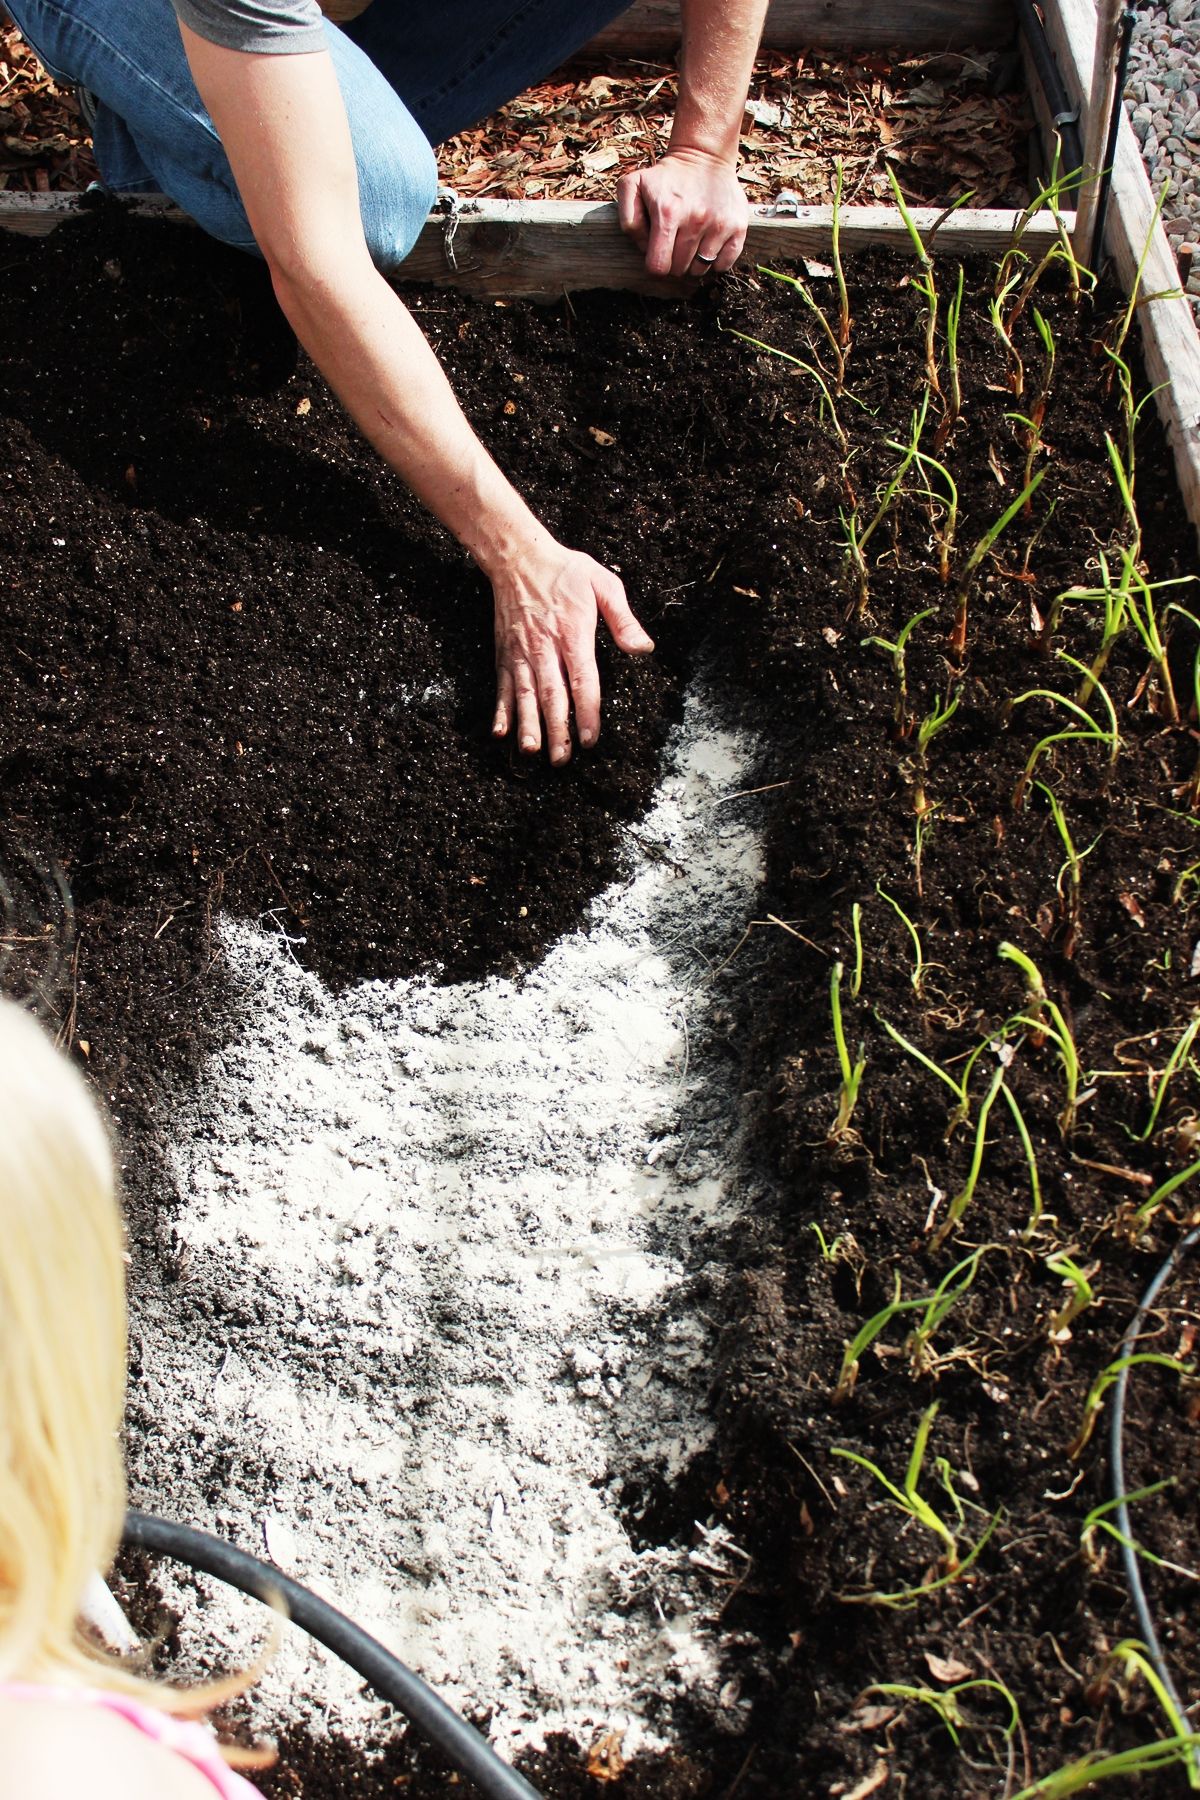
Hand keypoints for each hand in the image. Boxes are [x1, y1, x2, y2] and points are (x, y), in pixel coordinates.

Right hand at [490, 532, 653, 763]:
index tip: (589, 738)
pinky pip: (503, 686)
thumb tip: (644, 648)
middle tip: (563, 759)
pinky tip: (500, 732)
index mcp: (573, 634)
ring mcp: (522, 653)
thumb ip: (623, 619)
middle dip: (557, 729)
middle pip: (552, 695)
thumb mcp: (603, 584)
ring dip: (528, 726)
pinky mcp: (505, 654)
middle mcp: (545, 647)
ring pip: (525, 695)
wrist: (519, 557)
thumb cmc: (565, 571)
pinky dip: (501, 710)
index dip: (586, 711)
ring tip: (532, 752)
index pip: (583, 680)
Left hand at [617, 147, 748, 279]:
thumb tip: (644, 248)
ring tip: (691, 240)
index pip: (658, 266)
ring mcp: (719, 224)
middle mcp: (696, 220)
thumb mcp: (633, 186)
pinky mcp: (738, 227)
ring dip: (693, 262)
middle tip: (675, 241)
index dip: (655, 264)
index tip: (658, 251)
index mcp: (668, 213)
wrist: (703, 157)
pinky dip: (715, 261)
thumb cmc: (665, 178)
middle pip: (679, 270)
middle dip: (673, 261)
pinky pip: (723, 265)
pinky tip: (709, 243)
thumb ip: (628, 219)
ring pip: (700, 270)